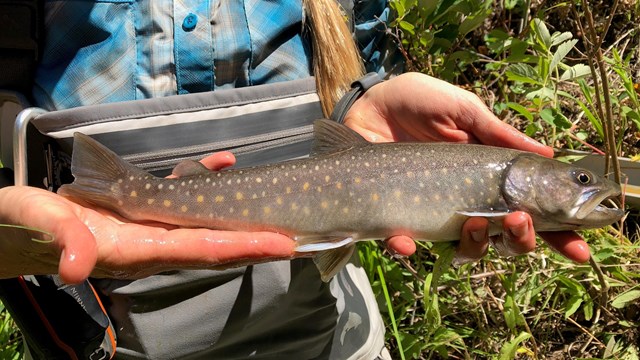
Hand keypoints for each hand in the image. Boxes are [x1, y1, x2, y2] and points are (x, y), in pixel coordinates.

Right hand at [0, 152, 295, 283]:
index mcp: (140, 249)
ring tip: (277, 205)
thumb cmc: (26, 226)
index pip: (205, 250)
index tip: (284, 245)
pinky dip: (205, 180)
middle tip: (301, 234)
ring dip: (241, 214)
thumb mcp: (40, 228)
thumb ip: (62, 242)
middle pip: (219, 242)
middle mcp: (155, 242)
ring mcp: (151, 227)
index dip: (246, 247)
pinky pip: (184, 197)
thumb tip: (77, 266)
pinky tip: (224, 164)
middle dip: (259, 239)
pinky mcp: (142, 209)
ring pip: (207, 221)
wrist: (14, 224)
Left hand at [344, 72, 588, 262]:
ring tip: (476, 223)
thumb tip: (548, 152)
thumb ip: (499, 134)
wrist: (370, 101)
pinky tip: (406, 240)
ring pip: (463, 250)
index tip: (580, 247)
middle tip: (518, 221)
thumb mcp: (464, 110)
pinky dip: (405, 246)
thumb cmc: (419, 102)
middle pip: (503, 240)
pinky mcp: (394, 215)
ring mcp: (431, 212)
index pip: (528, 211)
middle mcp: (464, 200)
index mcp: (486, 177)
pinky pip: (403, 243)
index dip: (556, 232)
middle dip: (519, 241)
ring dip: (476, 245)